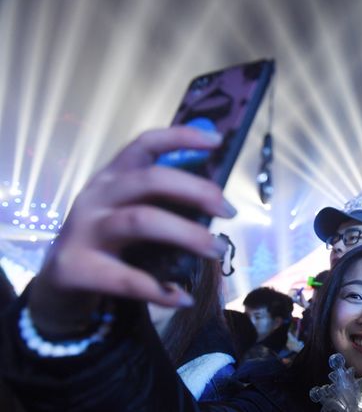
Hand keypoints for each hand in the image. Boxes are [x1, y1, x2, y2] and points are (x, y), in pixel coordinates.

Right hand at [28, 127, 234, 336]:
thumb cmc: (107, 242)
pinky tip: (183, 298)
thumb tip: (216, 201)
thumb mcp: (129, 212)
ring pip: (141, 221)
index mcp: (112, 178)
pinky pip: (125, 278)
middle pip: (149, 180)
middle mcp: (96, 196)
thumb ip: (163, 202)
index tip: (217, 141)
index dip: (180, 137)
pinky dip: (159, 291)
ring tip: (217, 250)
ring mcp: (83, 231)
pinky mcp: (75, 267)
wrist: (58, 283)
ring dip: (186, 234)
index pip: (144, 145)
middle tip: (229, 211)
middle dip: (195, 191)